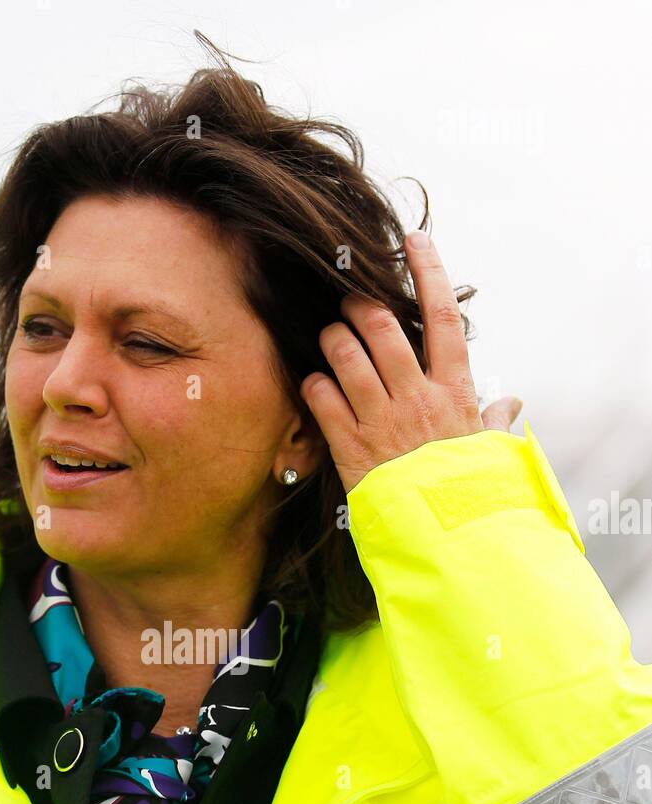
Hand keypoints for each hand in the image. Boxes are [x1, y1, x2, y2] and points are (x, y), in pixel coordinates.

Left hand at [300, 231, 521, 494]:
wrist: (445, 541)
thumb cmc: (469, 494)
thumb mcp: (490, 453)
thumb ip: (496, 422)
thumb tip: (510, 404)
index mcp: (454, 391)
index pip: (443, 317)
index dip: (428, 272)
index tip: (414, 240)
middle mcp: (417, 398)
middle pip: (382, 329)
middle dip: (360, 307)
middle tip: (350, 303)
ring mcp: (381, 422)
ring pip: (347, 357)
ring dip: (332, 339)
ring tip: (330, 337)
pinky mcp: (351, 448)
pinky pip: (322, 400)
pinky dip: (314, 384)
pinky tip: (315, 383)